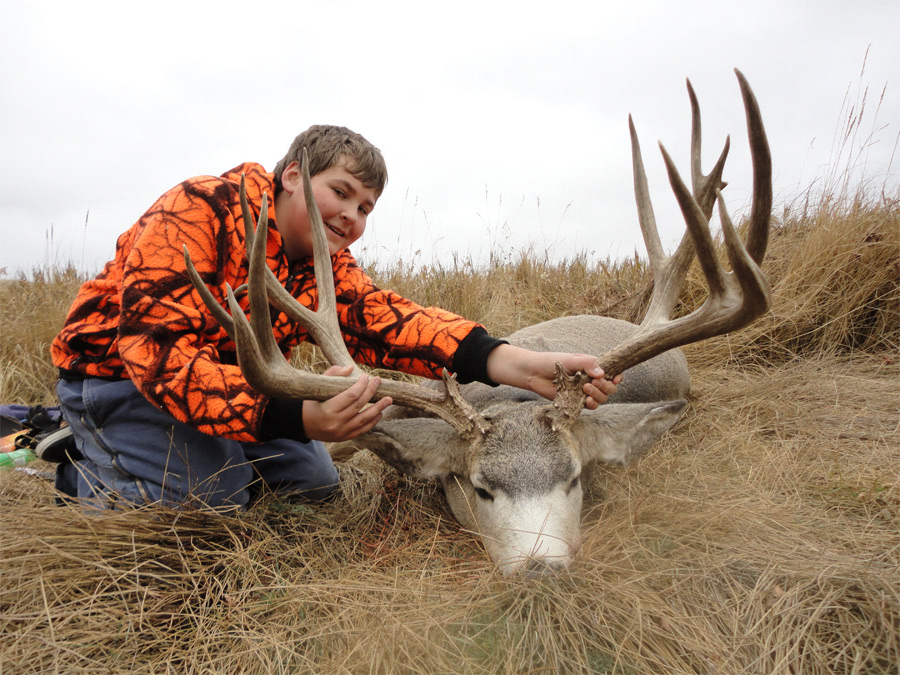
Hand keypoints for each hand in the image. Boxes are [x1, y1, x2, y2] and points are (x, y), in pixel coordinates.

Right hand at [301, 365, 392, 441]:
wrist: (300, 424)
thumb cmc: (309, 402)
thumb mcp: (317, 387)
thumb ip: (333, 374)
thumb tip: (351, 368)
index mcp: (328, 410)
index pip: (351, 395)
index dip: (361, 385)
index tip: (366, 376)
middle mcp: (335, 423)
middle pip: (359, 406)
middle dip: (371, 392)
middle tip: (378, 381)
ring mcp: (340, 432)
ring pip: (364, 420)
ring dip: (378, 409)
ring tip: (388, 399)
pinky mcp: (344, 437)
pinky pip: (362, 430)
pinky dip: (372, 422)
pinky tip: (380, 413)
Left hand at [486, 344, 622, 409]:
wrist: (533, 373)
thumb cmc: (551, 362)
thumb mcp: (570, 359)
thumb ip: (587, 364)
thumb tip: (602, 373)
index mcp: (592, 368)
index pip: (611, 373)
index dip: (616, 377)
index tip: (615, 378)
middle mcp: (590, 380)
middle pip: (609, 388)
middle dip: (606, 387)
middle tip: (594, 383)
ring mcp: (583, 392)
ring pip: (601, 398)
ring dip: (598, 396)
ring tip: (586, 390)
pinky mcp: (575, 402)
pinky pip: (589, 406)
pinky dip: (591, 404)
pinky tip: (587, 401)